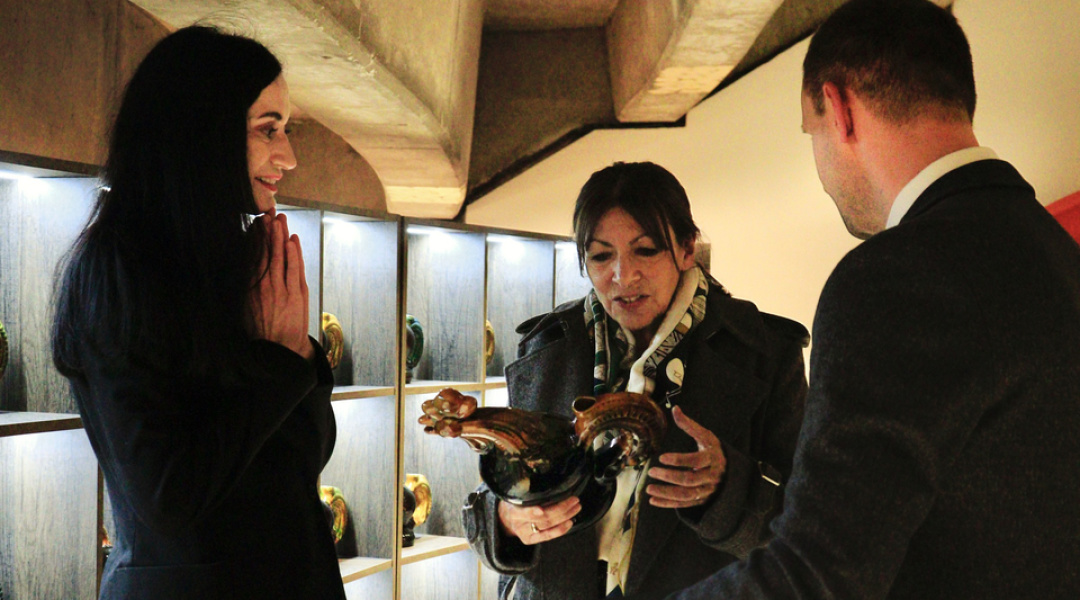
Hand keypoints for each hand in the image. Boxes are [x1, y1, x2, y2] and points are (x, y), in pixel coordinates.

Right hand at [250, 213, 313, 359]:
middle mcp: (265, 286)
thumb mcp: (244, 308)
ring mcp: (282, 289)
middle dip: (268, 232)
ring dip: (281, 237)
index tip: (255, 224)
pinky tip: (292, 240)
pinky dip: (294, 253)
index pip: (252, 257)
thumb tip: (244, 265)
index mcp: (250, 288)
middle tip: (268, 214)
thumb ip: (246, 286)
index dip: (255, 239)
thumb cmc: (260, 330)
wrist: (279, 350)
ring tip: (280, 220)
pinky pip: (295, 268)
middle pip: (266, 253)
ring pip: (281, 257)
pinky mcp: (297, 294)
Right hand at [497, 496, 580, 544]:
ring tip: (576, 507)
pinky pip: (547, 536)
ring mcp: (525, 533)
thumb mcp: (514, 493)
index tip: (541, 509)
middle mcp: (518, 523)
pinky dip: (560, 530)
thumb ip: (524, 489)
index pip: (522, 511)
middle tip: (574, 499)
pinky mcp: (531, 540)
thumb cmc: (513, 502)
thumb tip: (544, 477)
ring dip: (565, 517)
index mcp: (512, 510)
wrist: (504, 519)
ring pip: (547, 526)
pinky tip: (570, 522)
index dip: (531, 512)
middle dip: (560, 509)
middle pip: (541, 518)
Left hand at [646, 405, 725, 507]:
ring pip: (686, 495)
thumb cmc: (712, 449)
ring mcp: (707, 490)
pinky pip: (685, 504)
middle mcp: (711, 476)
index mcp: (712, 458)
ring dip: (666, 493)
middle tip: (652, 471)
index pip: (696, 461)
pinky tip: (653, 500)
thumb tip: (675, 409)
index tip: (661, 457)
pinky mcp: (702, 500)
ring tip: (649, 488)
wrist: (730, 469)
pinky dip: (668, 504)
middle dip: (670, 477)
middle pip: (690, 480)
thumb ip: (689, 425)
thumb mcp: (705, 435)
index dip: (679, 460)